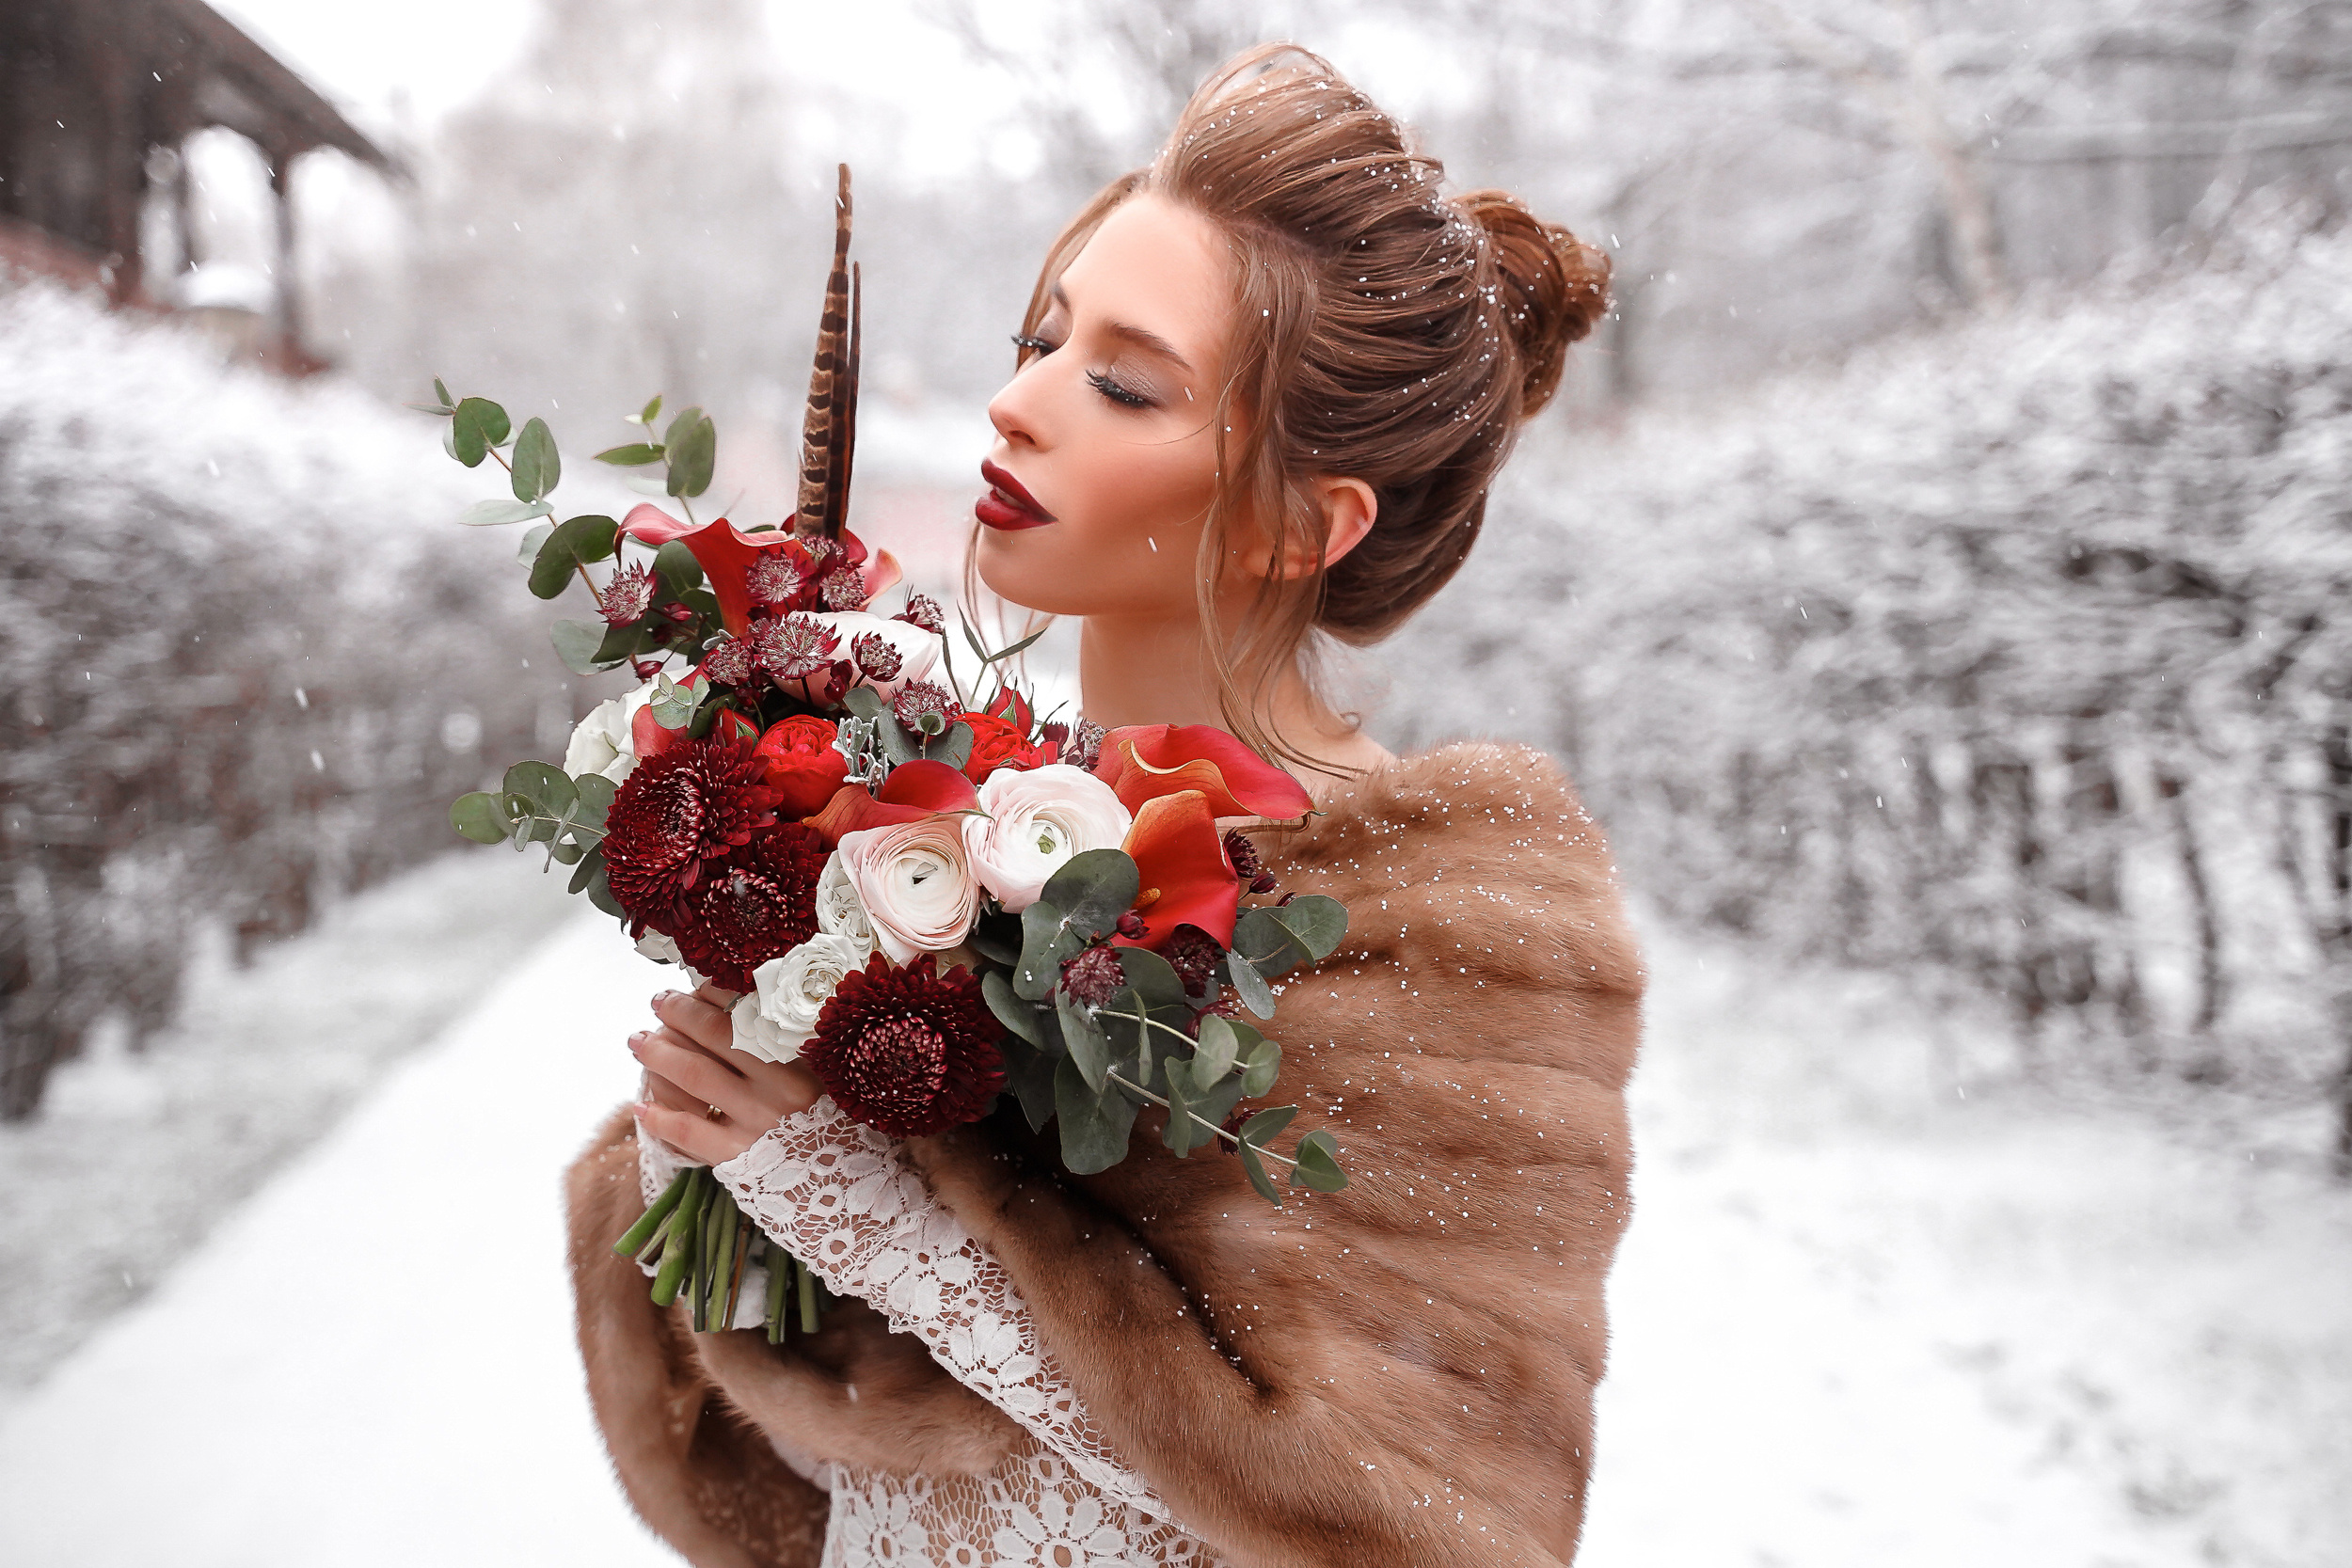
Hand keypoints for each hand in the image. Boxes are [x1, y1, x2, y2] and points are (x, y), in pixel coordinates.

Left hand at [630, 983, 822, 1163]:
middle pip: (716, 1034)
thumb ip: (791, 1048)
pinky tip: (641, 1107)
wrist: (843, 1186)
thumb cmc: (832, 1127)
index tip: (692, 986)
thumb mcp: (823, 1079)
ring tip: (639, 1041)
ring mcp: (756, 1121)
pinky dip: (660, 1117)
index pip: (747, 1013)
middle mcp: (778, 1086)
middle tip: (658, 1000)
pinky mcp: (738, 1156)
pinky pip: (688, 1131)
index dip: (712, 994)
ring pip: (695, 1075)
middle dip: (680, 1013)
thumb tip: (743, 1007)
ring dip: (660, 1054)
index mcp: (801, 1059)